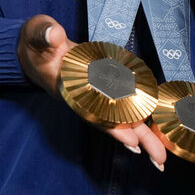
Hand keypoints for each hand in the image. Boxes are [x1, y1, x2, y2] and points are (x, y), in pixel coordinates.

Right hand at [16, 15, 167, 168]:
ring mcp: (93, 95)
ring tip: (160, 156)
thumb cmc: (36, 43)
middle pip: (112, 122)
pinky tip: (150, 131)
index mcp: (69, 88)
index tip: (132, 141)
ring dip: (140, 135)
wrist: (35, 48)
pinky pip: (120, 105)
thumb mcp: (36, 34)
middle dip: (136, 139)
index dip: (113, 126)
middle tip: (159, 160)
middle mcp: (83, 97)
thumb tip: (54, 33)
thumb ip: (44, 34)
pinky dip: (135, 117)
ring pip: (119, 117)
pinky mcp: (101, 88)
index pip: (94, 111)